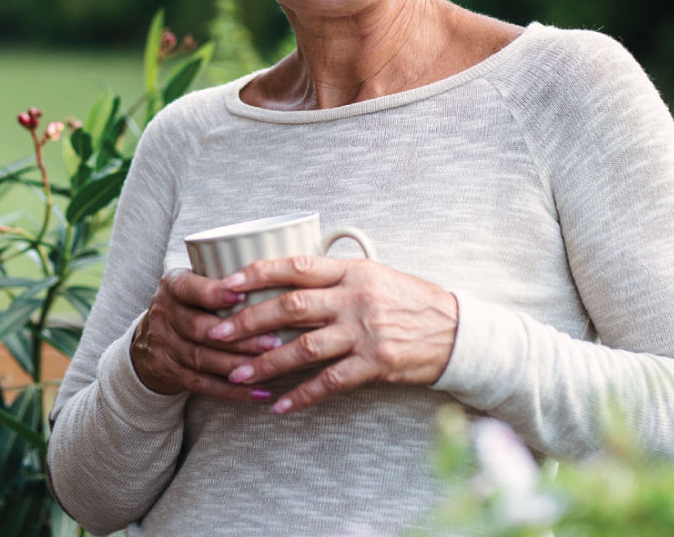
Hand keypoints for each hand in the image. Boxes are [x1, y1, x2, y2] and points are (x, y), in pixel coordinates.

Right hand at [129, 268, 291, 402]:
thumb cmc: (190, 302)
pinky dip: (232, 391)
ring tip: (270, 365)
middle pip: (199, 328)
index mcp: (173, 285)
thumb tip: (281, 268)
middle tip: (273, 340)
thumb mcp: (195, 280)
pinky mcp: (170, 373)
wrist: (149, 338)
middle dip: (238, 337)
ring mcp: (164, 346)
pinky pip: (202, 385)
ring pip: (202, 358)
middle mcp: (164, 314)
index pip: (189, 288)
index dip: (214, 293)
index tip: (243, 295)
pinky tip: (260, 392)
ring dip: (238, 364)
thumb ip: (226, 275)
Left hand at [208, 253, 459, 414]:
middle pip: (291, 307)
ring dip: (266, 362)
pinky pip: (331, 382)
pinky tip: (280, 406)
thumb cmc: (413, 301)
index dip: (258, 273)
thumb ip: (336, 277)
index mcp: (353, 271)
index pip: (297, 266)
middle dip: (248, 321)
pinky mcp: (376, 363)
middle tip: (216, 333)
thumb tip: (289, 277)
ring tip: (236, 373)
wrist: (458, 331)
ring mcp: (366, 332)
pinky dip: (302, 395)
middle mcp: (356, 299)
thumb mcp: (376, 275)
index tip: (227, 284)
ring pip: (304, 347)